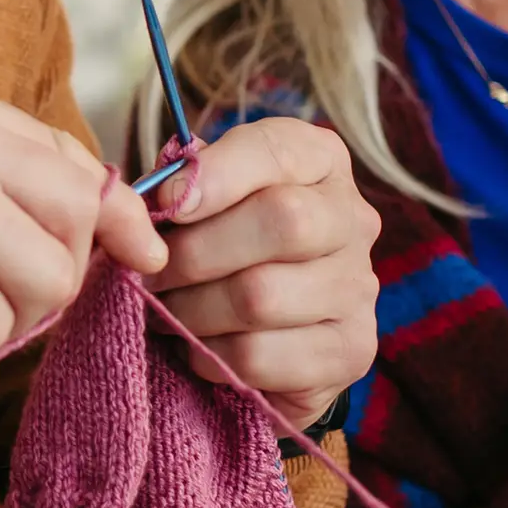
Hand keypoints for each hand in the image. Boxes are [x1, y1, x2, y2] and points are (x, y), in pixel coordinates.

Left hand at [144, 119, 379, 428]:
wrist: (261, 327)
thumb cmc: (220, 243)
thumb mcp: (202, 195)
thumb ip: (182, 183)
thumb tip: (166, 196)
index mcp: (319, 161)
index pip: (277, 150)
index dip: (217, 175)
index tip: (166, 203)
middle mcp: (352, 218)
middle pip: (283, 222)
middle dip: (195, 252)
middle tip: (149, 274)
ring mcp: (359, 288)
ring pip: (261, 297)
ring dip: (191, 311)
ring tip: (166, 312)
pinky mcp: (350, 351)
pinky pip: (259, 356)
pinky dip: (210, 355)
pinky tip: (200, 347)